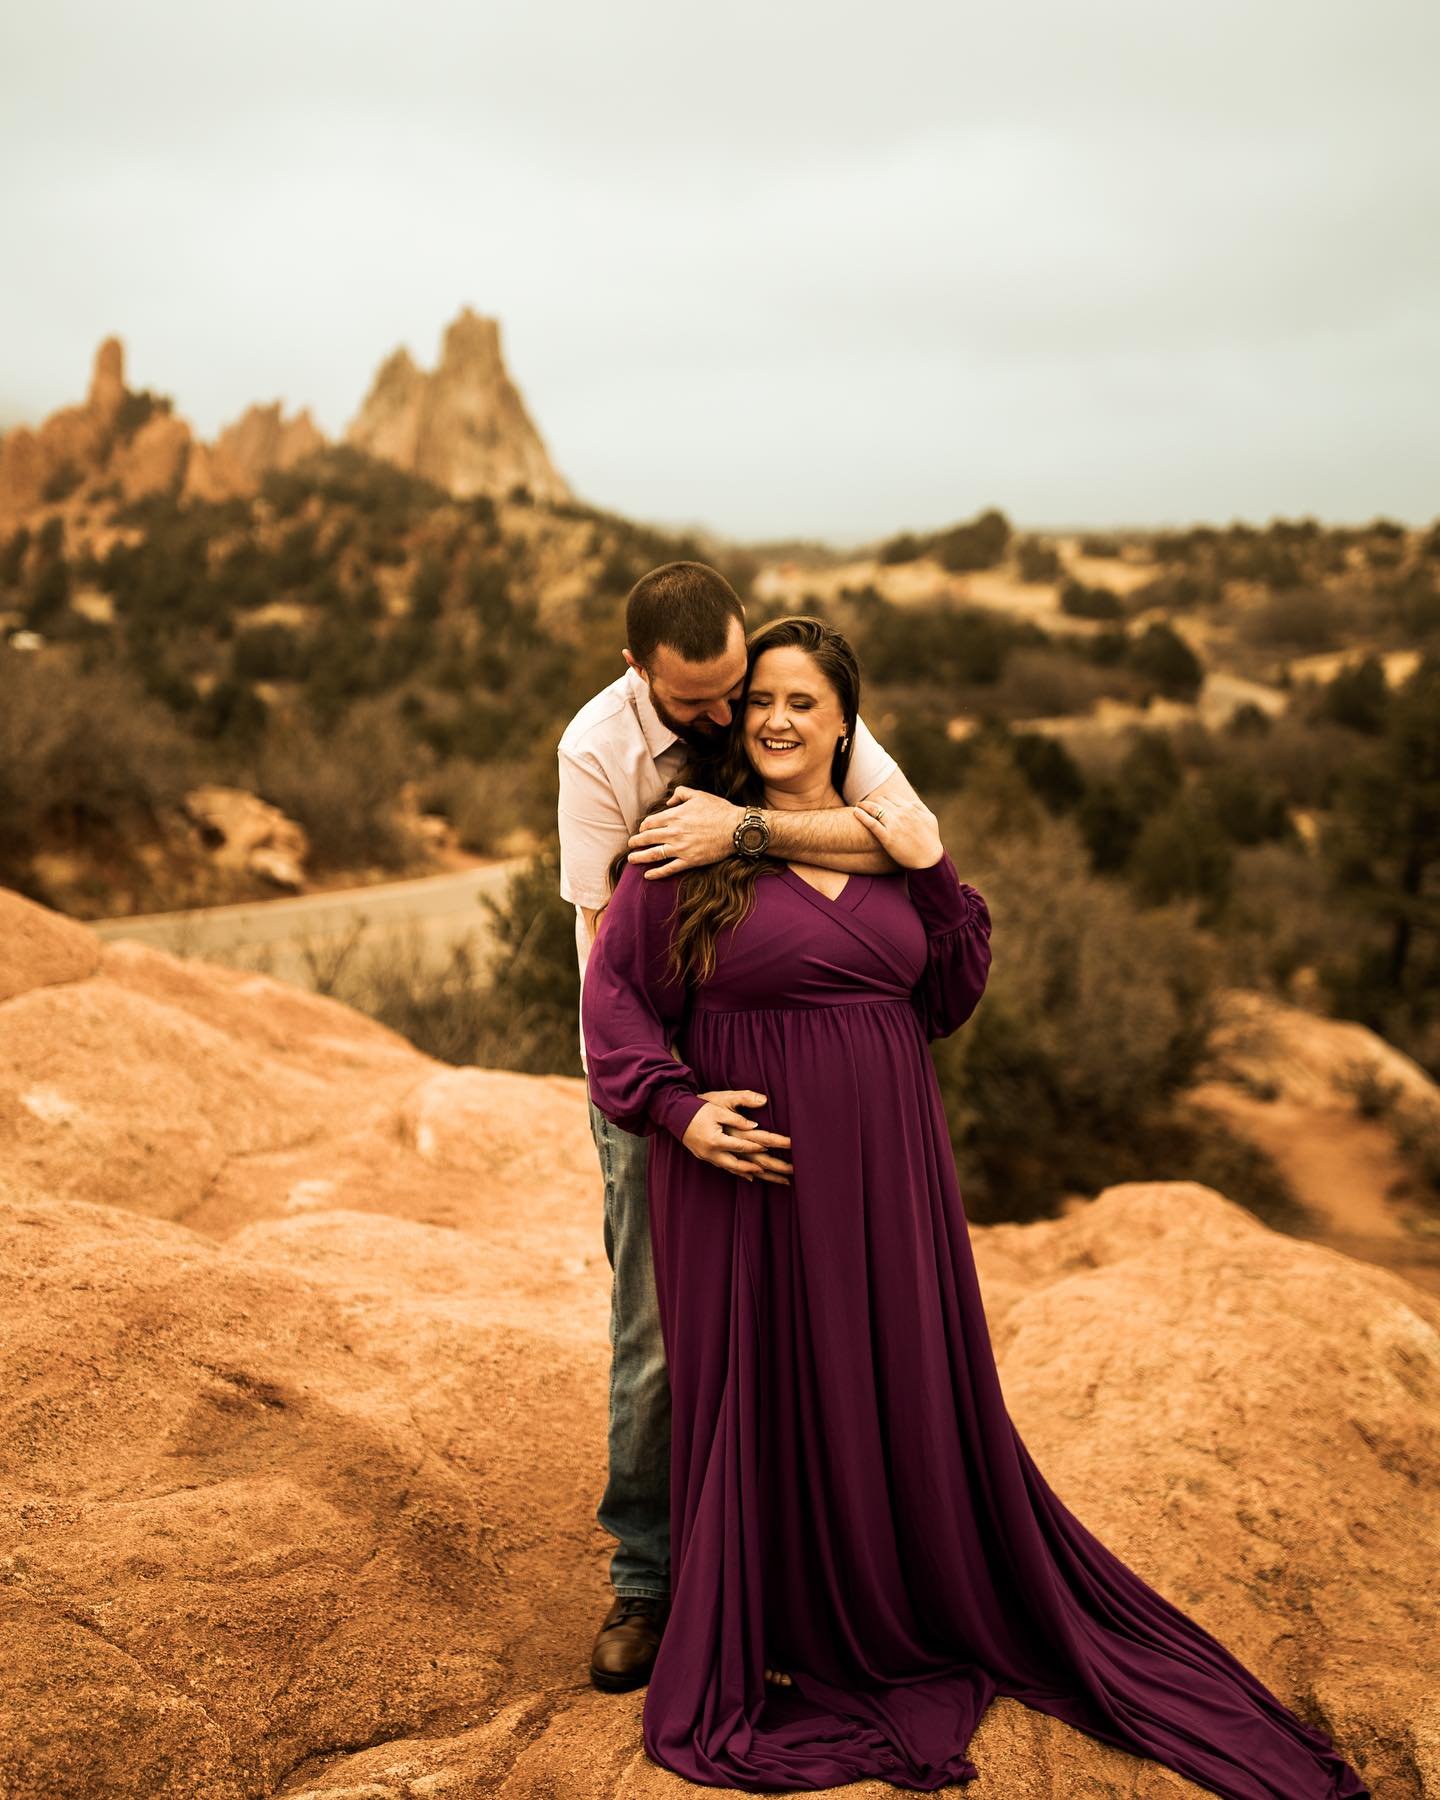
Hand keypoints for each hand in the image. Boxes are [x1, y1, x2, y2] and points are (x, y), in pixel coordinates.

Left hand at [627, 788, 742, 878]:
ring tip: (632, 859)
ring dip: (640, 857)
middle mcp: (674, 833)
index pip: (650, 823)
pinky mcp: (690, 861)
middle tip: (630, 845)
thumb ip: (680, 794)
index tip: (641, 830)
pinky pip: (669, 868)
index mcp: (674, 816)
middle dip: (636, 842)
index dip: (643, 827)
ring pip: (654, 854)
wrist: (736, 828)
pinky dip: (657, 873)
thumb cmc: (719, 810)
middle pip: (648, 838)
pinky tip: (648, 875)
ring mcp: (681, 848)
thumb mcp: (698, 795)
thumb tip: (668, 800)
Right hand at [681, 1090, 792, 1183]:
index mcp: (718, 1139)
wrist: (674, 1115)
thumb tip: (757, 1118)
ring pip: (740, 1170)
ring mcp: (712, 1157)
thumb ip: (738, 1112)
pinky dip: (742, 1173)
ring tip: (780, 1180)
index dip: (763, 1147)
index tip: (782, 1148)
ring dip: (761, 1175)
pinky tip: (753, 1178)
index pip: (745, 1145)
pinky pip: (728, 1168)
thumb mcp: (719, 1105)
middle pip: (748, 1164)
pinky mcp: (709, 1157)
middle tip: (792, 1172)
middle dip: (771, 1169)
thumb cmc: (698, 1107)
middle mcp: (716, 1153)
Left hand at [853, 794, 943, 869]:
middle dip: (873, 801)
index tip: (877, 802)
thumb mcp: (930, 818)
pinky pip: (870, 822)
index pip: (891, 797)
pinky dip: (861, 815)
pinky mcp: (886, 837)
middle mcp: (901, 814)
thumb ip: (919, 807)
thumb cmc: (931, 840)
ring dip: (864, 805)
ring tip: (858, 806)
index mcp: (911, 808)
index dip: (883, 799)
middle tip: (865, 804)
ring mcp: (893, 825)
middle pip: (881, 801)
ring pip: (874, 808)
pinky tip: (856, 812)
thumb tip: (910, 802)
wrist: (929, 859)